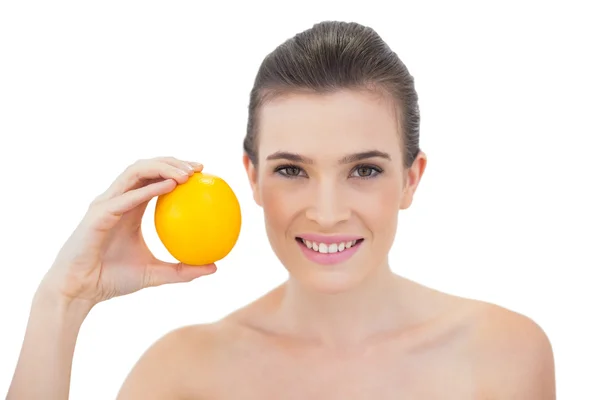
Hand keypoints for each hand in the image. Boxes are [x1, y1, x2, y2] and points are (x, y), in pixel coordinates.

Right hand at [40, 157, 216, 306]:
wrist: (79, 291)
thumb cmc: (113, 280)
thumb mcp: (155, 274)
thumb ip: (183, 270)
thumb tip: (215, 267)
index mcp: (130, 207)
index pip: (154, 177)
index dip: (177, 169)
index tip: (202, 172)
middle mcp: (118, 199)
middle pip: (146, 167)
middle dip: (173, 161)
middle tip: (199, 168)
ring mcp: (106, 204)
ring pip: (135, 172)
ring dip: (163, 167)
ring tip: (188, 174)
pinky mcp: (98, 214)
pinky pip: (126, 198)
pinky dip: (148, 189)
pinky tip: (170, 186)